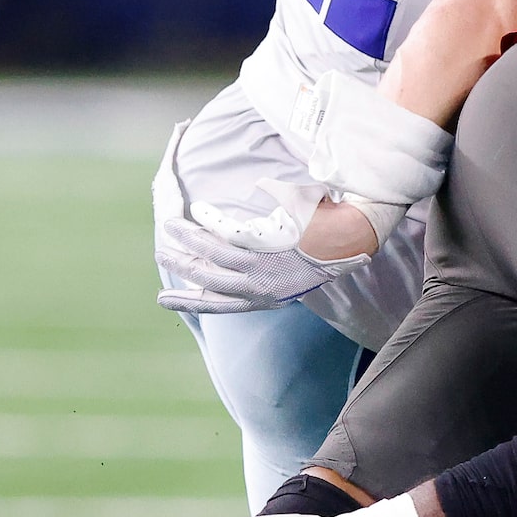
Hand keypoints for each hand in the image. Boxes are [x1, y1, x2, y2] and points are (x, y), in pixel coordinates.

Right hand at [158, 201, 362, 315]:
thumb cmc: (326, 253)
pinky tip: (199, 211)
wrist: (354, 239)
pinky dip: (211, 221)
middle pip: (209, 280)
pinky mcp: (270, 243)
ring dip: (188, 239)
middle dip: (181, 267)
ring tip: (171, 226)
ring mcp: (265, 265)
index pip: (219, 305)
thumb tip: (238, 266)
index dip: (189, 302)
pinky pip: (230, 232)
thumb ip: (265, 275)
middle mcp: (262, 287)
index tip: (164, 300)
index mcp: (267, 298)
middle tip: (162, 254)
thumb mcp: (294, 274)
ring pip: (213, 254)